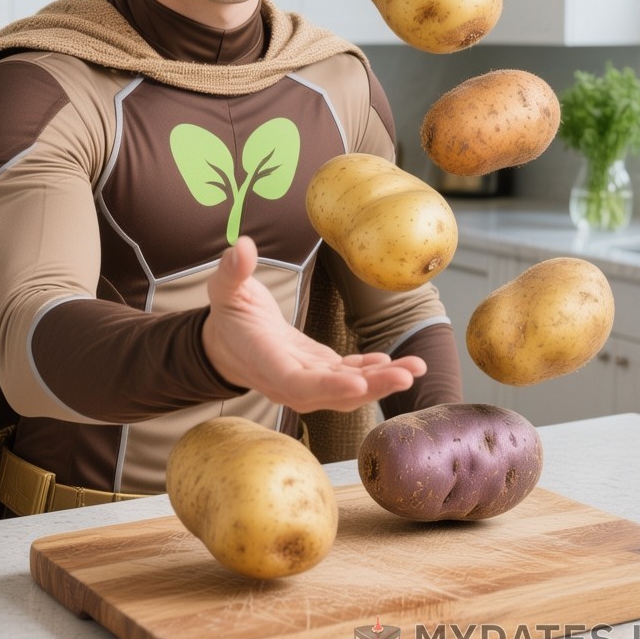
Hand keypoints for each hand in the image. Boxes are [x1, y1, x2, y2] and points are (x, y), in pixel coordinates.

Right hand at [202, 236, 426, 412]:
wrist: (227, 343)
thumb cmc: (227, 315)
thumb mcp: (224, 289)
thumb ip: (232, 271)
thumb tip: (242, 246)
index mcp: (265, 360)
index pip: (296, 382)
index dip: (327, 385)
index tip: (356, 382)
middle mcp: (287, 380)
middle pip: (331, 392)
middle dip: (370, 387)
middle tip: (405, 376)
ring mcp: (305, 379)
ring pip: (346, 388)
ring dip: (380, 381)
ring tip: (414, 369)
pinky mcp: (317, 371)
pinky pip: (347, 377)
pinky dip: (371, 372)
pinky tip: (393, 362)